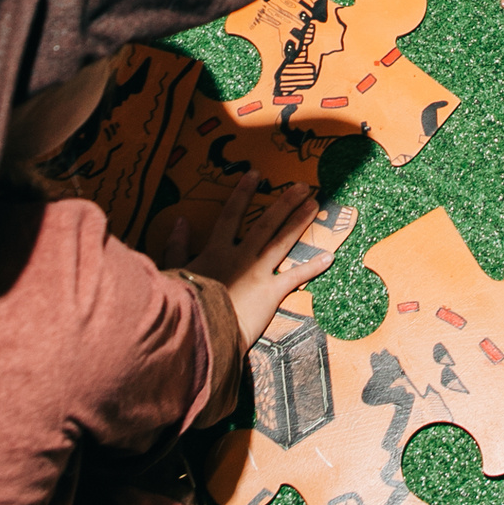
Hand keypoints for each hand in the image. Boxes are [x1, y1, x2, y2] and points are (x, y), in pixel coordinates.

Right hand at [180, 178, 337, 346]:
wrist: (201, 330)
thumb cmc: (185, 303)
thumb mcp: (174, 271)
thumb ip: (177, 245)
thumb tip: (180, 220)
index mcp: (217, 250)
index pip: (231, 215)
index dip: (243, 193)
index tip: (255, 174)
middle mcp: (241, 256)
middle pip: (265, 223)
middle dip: (284, 203)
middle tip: (302, 186)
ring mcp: (258, 273)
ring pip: (282, 241)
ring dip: (299, 222)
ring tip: (315, 205)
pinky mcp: (270, 294)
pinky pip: (295, 278)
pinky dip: (312, 268)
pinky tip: (329, 257)